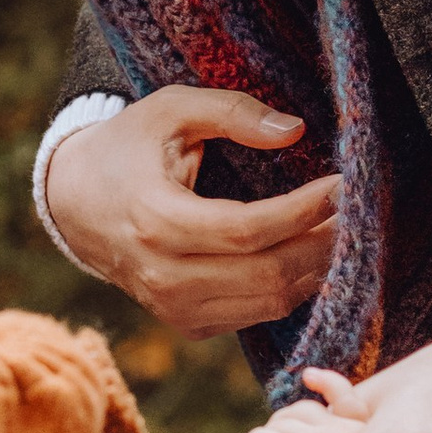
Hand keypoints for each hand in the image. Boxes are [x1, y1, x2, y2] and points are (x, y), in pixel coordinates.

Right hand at [39, 88, 338, 331]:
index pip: (249, 229)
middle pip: (269, 275)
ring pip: (269, 303)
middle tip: (357, 212)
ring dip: (316, 270)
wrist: (74, 203)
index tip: (343, 185)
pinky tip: (309, 256)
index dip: (305, 211)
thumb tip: (295, 130)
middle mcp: (164, 275)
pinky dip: (291, 289)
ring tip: (342, 232)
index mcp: (155, 219)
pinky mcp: (187, 323)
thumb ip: (231, 112)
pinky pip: (256, 315)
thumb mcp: (169, 110)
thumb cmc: (127, 148)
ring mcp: (174, 307)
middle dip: (324, 244)